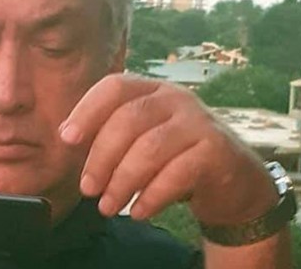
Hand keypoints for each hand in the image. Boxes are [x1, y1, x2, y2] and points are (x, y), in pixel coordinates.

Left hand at [60, 74, 278, 224]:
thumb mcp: (142, 139)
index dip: (87, 110)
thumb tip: (66, 135)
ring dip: (122, 182)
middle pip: (128, 119)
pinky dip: (152, 196)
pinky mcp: (216, 150)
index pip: (114, 87)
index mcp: (152, 89)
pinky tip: (138, 212)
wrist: (234, 180)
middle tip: (87, 189)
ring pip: (150, 148)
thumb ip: (109, 134)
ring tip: (107, 207)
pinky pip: (177, 174)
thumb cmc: (176, 157)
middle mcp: (176, 98)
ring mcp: (199, 122)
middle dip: (101, 157)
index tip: (67, 139)